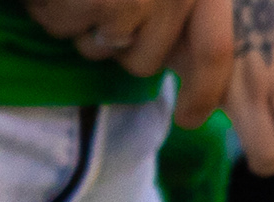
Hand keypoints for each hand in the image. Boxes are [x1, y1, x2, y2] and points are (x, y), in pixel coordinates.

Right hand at [23, 0, 237, 98]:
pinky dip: (58, 16)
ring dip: (84, 29)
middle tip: (98, 5)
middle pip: (148, 61)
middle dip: (117, 45)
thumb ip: (181, 20)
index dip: (203, 91)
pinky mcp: (113, 5)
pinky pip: (78, 37)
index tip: (189, 119)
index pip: (214, 50)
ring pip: (109, 54)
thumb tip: (195, 75)